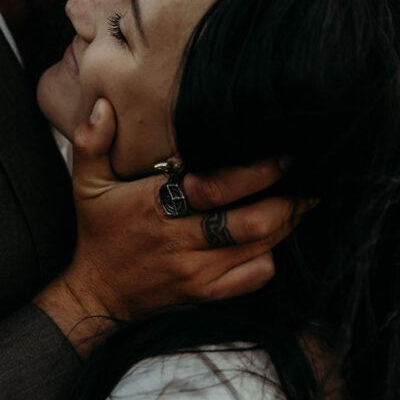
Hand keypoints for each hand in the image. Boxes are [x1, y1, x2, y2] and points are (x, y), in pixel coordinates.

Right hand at [35, 99, 312, 353]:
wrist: (95, 295)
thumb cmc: (97, 232)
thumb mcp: (85, 183)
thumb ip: (91, 141)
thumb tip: (104, 104)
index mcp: (156, 206)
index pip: (216, 188)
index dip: (255, 173)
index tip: (284, 155)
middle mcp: (181, 241)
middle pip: (250, 223)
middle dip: (288, 200)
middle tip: (314, 178)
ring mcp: (197, 272)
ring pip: (258, 248)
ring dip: (286, 224)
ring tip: (306, 200)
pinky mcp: (206, 294)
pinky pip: (253, 277)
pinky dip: (272, 256)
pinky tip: (276, 237)